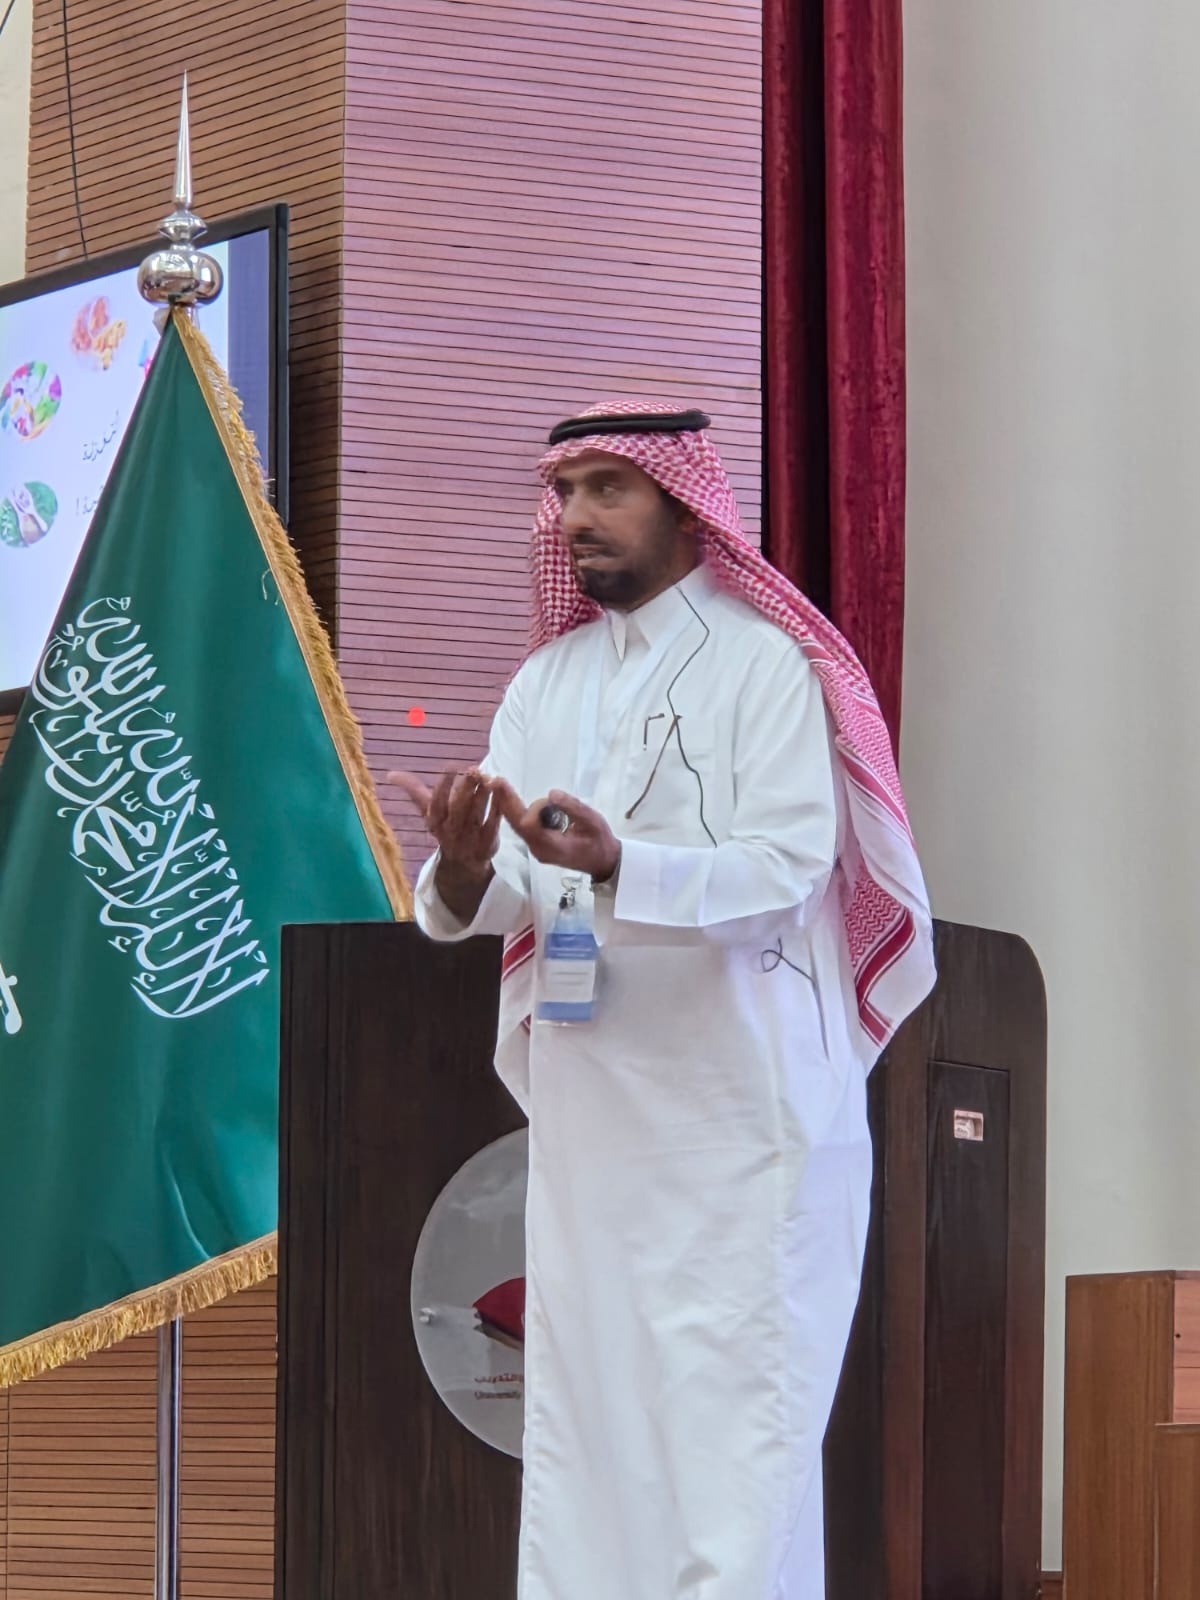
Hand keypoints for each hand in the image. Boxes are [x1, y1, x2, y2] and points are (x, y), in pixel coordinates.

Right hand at [389, 768, 499, 871]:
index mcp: (434, 821)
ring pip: (475, 815)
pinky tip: (500, 794)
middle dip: (464, 789)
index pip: (436, 803)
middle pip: (457, 809)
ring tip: (487, 777)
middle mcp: (450, 831)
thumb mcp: (428, 811)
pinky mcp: (487, 845)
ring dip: (481, 796)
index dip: (442, 785)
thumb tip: (390, 774)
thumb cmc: (445, 827)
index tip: (451, 766)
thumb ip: (413, 790)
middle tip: (473, 769)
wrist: (462, 863)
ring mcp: (469, 839)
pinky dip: (496, 810)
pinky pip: (492, 826)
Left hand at [489, 780, 619, 882]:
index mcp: (552, 847)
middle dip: (506, 801)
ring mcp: (535, 848)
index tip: (547, 798)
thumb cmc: (600, 842)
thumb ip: (573, 808)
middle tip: (496, 781)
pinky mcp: (536, 843)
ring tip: (499, 784)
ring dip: (508, 804)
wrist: (602, 862)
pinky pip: (522, 826)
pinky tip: (507, 796)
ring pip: (516, 825)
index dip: (534, 809)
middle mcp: (538, 849)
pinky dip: (515, 810)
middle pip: (517, 824)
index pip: (530, 826)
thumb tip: (552, 793)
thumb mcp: (593, 822)